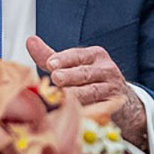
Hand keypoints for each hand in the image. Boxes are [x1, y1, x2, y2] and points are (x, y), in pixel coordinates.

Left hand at [26, 36, 145, 140]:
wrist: (123, 102)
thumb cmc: (92, 80)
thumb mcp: (74, 66)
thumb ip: (51, 56)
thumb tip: (31, 41)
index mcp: (95, 55)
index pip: (78, 55)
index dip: (64, 59)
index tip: (50, 64)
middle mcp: (106, 69)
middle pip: (85, 72)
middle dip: (70, 75)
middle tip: (56, 78)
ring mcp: (112, 88)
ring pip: (93, 91)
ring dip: (77, 94)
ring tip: (64, 95)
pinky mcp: (114, 106)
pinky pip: (100, 108)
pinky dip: (88, 110)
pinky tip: (77, 112)